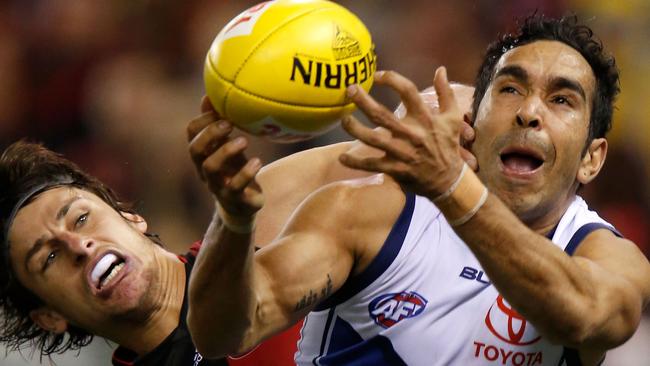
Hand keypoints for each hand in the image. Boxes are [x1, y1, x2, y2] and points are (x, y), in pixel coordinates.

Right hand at [187, 96, 263, 218]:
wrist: (242, 206)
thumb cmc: (235, 169)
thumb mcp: (228, 145)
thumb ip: (220, 123)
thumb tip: (212, 93)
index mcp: (203, 154)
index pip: (191, 134)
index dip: (203, 120)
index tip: (219, 109)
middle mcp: (205, 170)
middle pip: (195, 150)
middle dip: (210, 134)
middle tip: (228, 123)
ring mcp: (217, 186)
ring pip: (210, 168)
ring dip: (226, 151)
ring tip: (244, 140)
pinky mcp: (234, 199)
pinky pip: (235, 187)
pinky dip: (246, 173)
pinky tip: (257, 161)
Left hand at [339, 67, 465, 198]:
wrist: (449, 180)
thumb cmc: (448, 146)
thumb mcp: (453, 118)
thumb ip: (446, 92)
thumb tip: (440, 69)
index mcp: (424, 118)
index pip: (407, 91)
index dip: (391, 79)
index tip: (377, 75)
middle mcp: (410, 133)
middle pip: (381, 115)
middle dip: (363, 101)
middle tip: (349, 89)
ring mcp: (401, 152)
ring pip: (372, 139)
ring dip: (355, 129)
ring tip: (344, 119)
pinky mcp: (394, 169)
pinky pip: (371, 165)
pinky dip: (355, 163)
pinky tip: (342, 157)